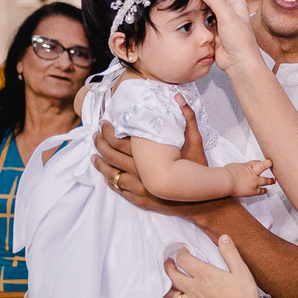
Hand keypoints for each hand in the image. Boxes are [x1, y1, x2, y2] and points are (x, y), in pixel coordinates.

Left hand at [92, 99, 211, 213]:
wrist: (203, 199)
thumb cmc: (198, 168)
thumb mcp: (195, 141)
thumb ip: (187, 118)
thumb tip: (178, 97)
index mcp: (148, 157)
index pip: (118, 142)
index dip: (108, 131)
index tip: (105, 123)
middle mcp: (140, 173)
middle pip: (111, 157)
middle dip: (100, 144)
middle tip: (95, 135)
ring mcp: (138, 189)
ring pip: (111, 175)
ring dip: (100, 164)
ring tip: (94, 155)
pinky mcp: (140, 200)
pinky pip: (119, 190)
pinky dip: (110, 181)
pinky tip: (107, 175)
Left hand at [165, 237, 264, 297]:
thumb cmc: (244, 295)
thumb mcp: (241, 270)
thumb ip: (230, 253)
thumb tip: (223, 237)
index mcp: (204, 274)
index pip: (184, 260)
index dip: (181, 253)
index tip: (183, 250)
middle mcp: (194, 289)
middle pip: (173, 276)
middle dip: (168, 267)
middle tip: (169, 263)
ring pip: (172, 296)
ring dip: (168, 288)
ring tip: (169, 284)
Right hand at [195, 0, 259, 73]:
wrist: (240, 65)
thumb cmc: (240, 41)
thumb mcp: (227, 17)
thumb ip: (214, 0)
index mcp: (237, 3)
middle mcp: (230, 9)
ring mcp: (222, 19)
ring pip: (209, 3)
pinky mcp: (214, 29)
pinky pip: (203, 15)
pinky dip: (196, 9)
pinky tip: (188, 5)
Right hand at [225, 159, 274, 196]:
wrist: (226, 181)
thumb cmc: (226, 173)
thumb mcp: (233, 166)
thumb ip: (238, 168)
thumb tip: (237, 169)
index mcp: (247, 166)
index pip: (256, 162)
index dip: (260, 162)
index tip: (262, 162)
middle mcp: (252, 173)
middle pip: (263, 166)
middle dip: (269, 165)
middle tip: (272, 164)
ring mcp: (254, 182)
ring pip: (265, 180)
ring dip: (270, 181)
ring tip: (274, 180)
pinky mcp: (252, 190)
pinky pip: (260, 191)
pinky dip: (263, 191)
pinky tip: (266, 191)